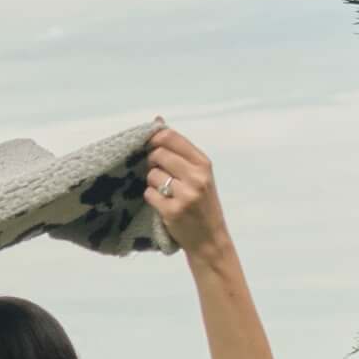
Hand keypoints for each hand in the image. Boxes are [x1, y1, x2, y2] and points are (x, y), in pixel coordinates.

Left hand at [145, 127, 227, 255]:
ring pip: (151, 174)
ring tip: (165, 192)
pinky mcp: (173, 210)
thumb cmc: (201, 202)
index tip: (150, 147)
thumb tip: (157, 119)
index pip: (171, 138)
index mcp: (203, 163)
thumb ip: (178, 149)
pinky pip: (149, 194)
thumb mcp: (198, 173)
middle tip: (159, 174)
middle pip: (157, 154)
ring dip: (152, 183)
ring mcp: (186, 194)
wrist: (209, 238)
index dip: (154, 139)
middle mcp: (197, 176)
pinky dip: (151, 198)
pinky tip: (163, 204)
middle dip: (152, 162)